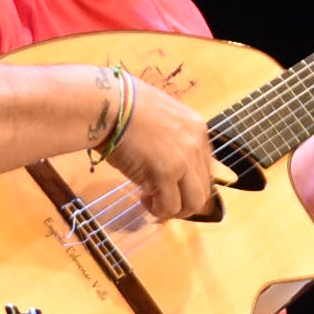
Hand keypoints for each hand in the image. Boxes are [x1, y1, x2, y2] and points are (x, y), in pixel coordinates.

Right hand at [107, 77, 218, 218]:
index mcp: (197, 129)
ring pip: (194, 203)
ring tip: (152, 202)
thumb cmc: (123, 106)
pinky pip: (170, 206)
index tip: (169, 184)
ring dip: (174, 209)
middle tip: (160, 198)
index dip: (188, 183)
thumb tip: (166, 160)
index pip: (207, 169)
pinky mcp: (166, 172)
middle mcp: (197, 144)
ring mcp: (184, 159)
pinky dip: (159, 210)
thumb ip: (171, 138)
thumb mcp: (160, 117)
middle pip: (204, 189)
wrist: (106, 102)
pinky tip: (144, 199)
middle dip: (183, 200)